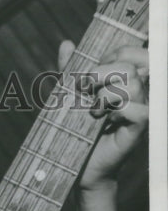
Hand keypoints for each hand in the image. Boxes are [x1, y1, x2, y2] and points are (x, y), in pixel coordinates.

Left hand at [59, 40, 147, 190]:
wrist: (78, 166)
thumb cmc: (77, 131)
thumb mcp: (70, 97)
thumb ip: (70, 72)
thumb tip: (66, 44)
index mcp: (126, 80)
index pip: (130, 53)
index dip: (111, 55)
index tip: (90, 74)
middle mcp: (140, 92)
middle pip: (130, 66)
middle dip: (102, 73)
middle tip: (86, 92)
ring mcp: (143, 109)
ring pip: (134, 84)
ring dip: (106, 94)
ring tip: (93, 110)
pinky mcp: (140, 128)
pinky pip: (136, 109)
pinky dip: (115, 110)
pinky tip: (102, 120)